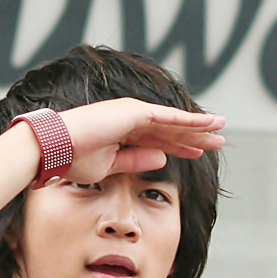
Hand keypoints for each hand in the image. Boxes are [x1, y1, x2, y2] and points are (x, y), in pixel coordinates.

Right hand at [59, 97, 224, 184]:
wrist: (56, 148)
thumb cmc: (74, 158)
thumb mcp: (111, 165)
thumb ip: (137, 161)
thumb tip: (163, 160)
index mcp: (124, 132)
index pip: (159, 140)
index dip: (180, 146)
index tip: (198, 152)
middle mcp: (131, 119)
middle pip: (171, 129)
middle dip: (195, 135)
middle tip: (218, 140)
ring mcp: (133, 113)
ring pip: (174, 121)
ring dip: (198, 125)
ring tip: (220, 128)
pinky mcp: (135, 112)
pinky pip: (168, 118)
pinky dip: (188, 120)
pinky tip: (205, 124)